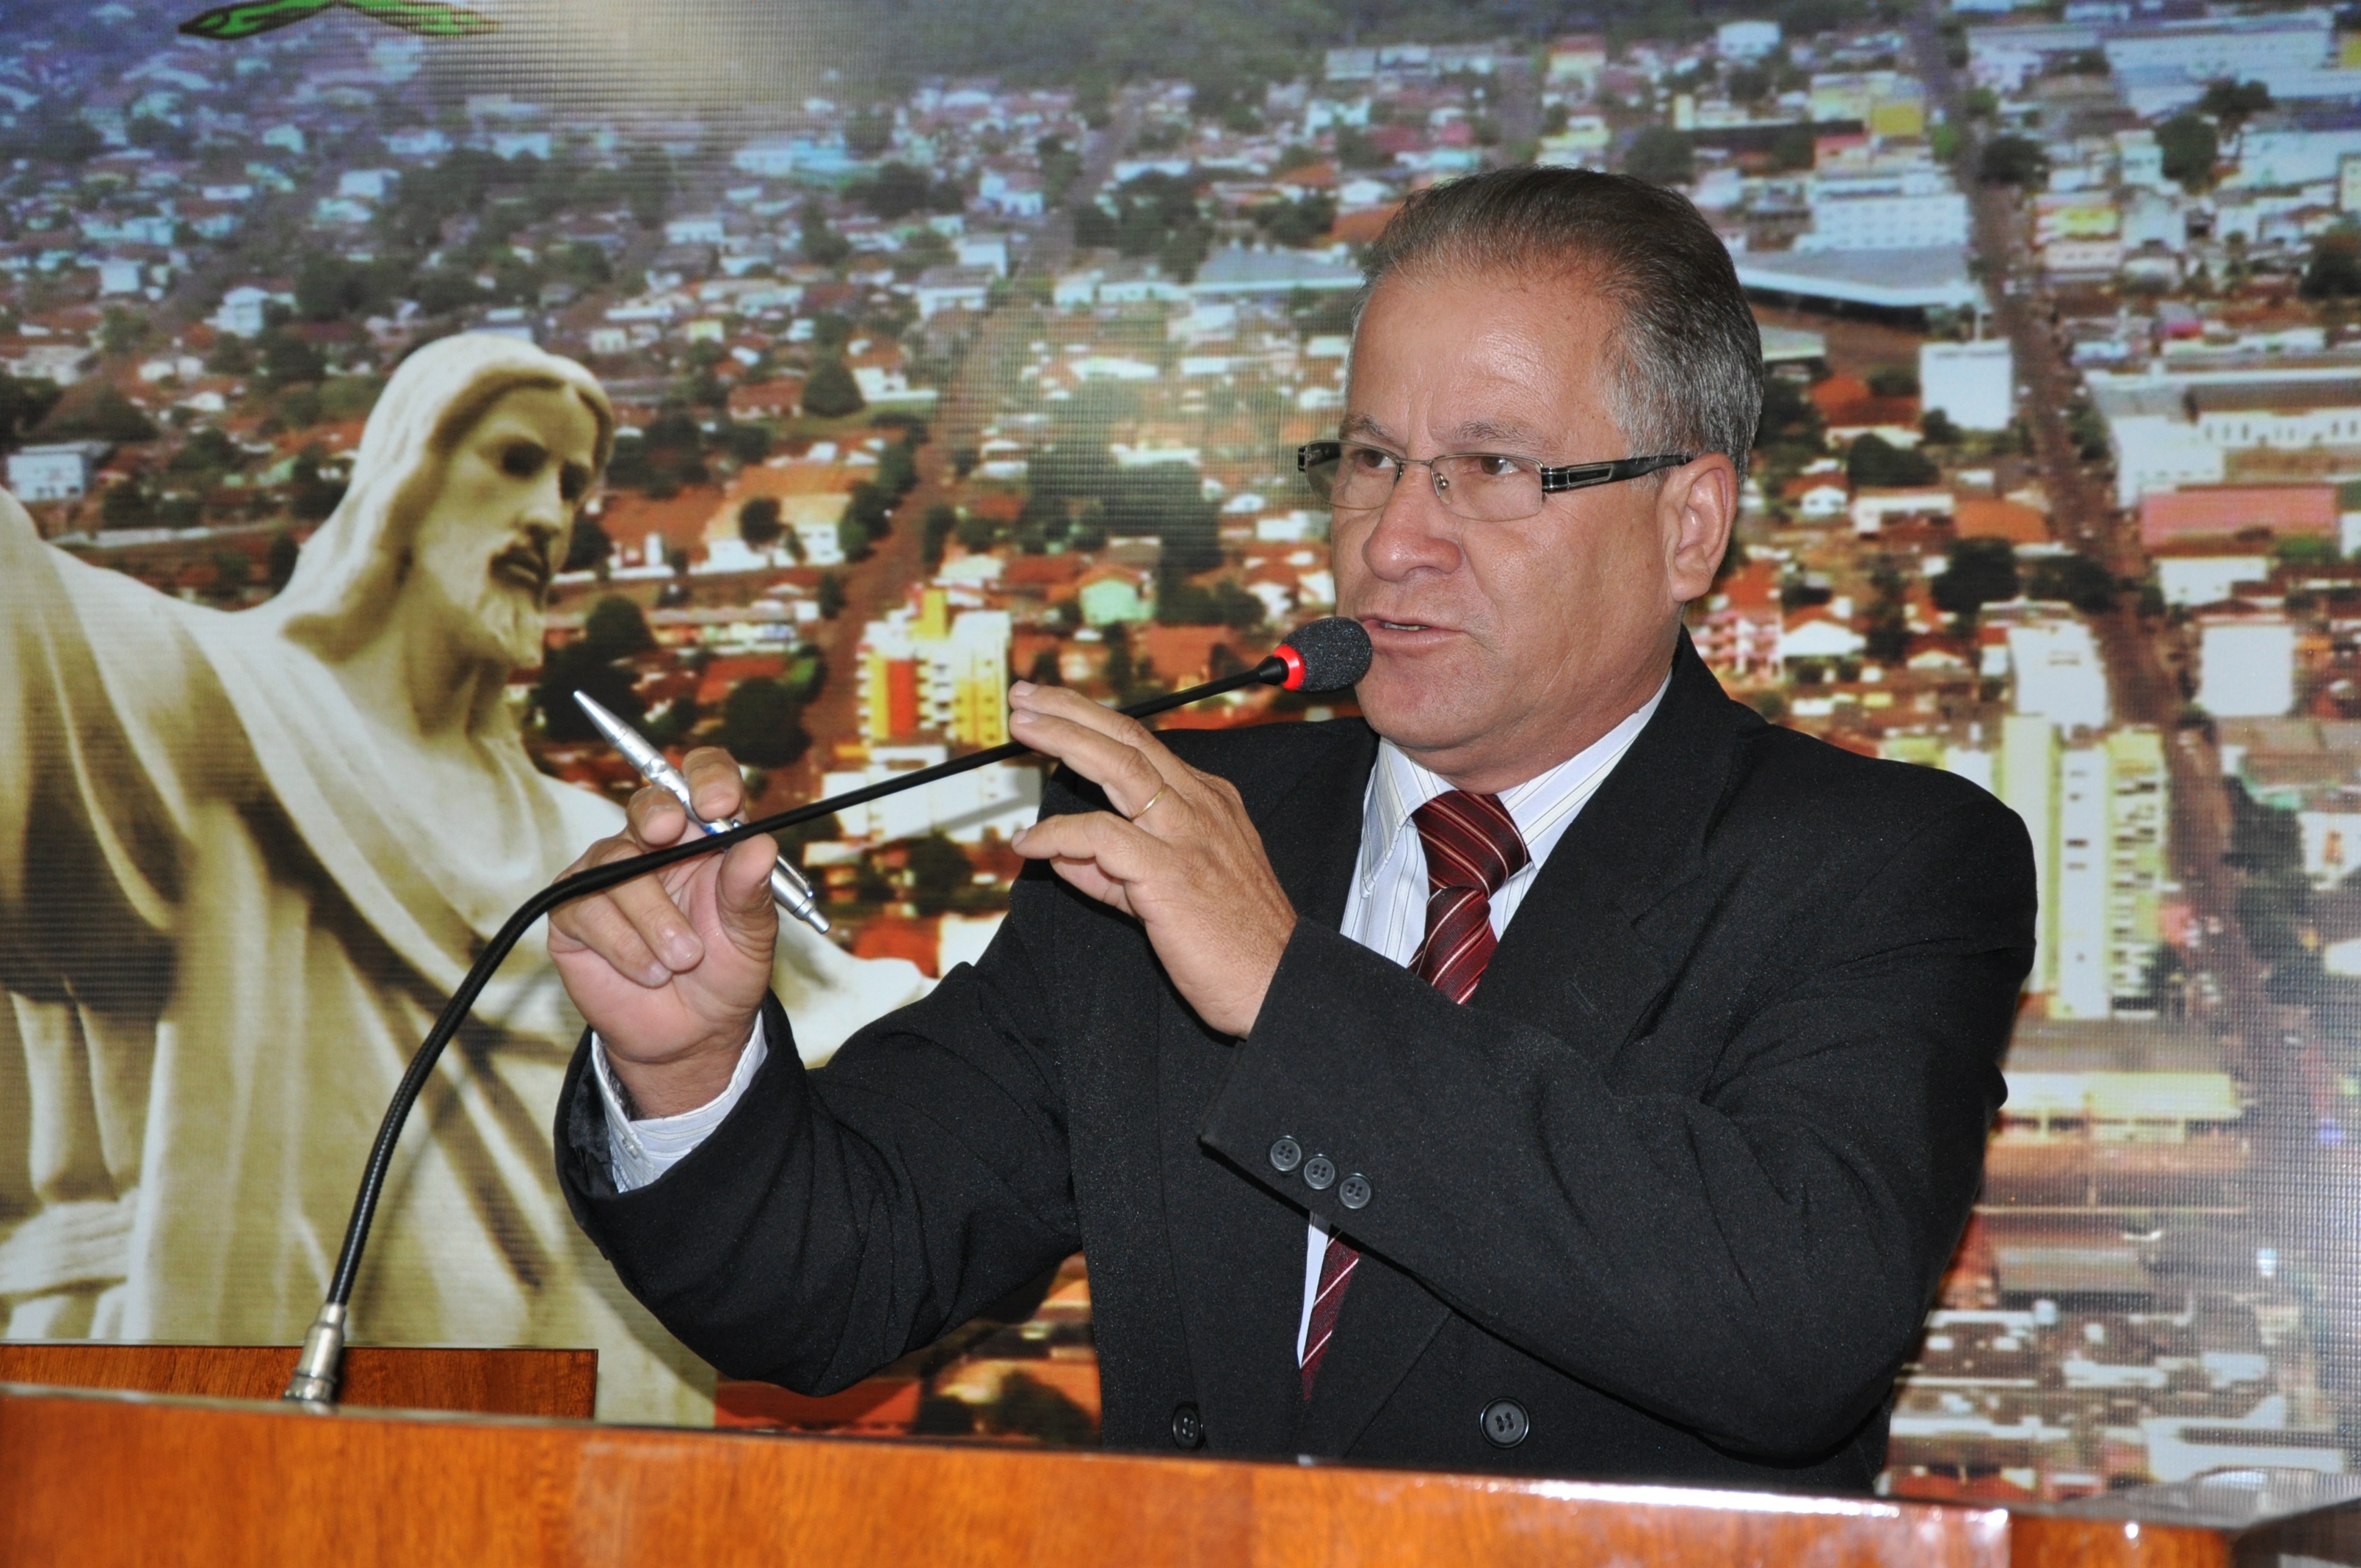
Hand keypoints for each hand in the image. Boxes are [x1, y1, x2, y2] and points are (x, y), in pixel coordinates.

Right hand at [548, 748, 779, 1116]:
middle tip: (668, 834)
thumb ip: (751, 891)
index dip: (708, 778)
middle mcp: (654, 845)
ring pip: (618, 864)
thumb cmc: (725, 973)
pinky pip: (588, 908)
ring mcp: (609, 874)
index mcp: (706, 836)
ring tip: (683, 960)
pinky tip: (649, 972)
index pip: (703, 779)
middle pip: (648, 802)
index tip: (719, 803)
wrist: (692, 1034)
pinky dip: (625, 946)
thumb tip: (760, 845)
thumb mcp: (751, 935)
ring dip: (655, 918)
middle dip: (657, 814)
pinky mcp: (574, 911)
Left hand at [1007, 682, 1295, 1036]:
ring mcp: (1188, 837)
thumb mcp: (1167, 895)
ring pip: (1120, 768)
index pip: (1142, 747)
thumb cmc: (1232, 945)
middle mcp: (1201, 808)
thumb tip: (1061, 855)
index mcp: (1208, 804)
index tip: (1050, 709)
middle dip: (1072, 711)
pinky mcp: (1171, 874)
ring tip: (1023, 730)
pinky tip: (1028, 842)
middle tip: (1025, 698)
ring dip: (1066, 742)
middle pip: (1129, 740)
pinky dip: (1060, 833)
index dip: (1092, 722)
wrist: (1279, 985)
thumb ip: (1112, 873)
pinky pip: (1102, 837)